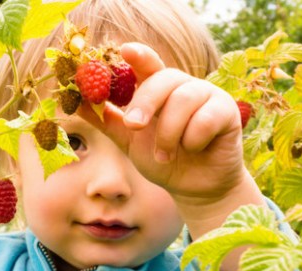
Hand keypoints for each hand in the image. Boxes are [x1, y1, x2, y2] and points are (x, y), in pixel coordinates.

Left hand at [80, 42, 245, 202]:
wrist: (193, 188)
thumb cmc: (163, 160)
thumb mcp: (129, 142)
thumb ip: (107, 122)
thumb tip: (75, 105)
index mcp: (159, 89)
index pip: (147, 63)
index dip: (138, 54)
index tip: (123, 51)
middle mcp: (183, 86)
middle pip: (163, 78)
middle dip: (145, 102)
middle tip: (134, 126)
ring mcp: (207, 96)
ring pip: (183, 100)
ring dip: (169, 133)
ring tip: (165, 155)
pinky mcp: (226, 111)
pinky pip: (205, 119)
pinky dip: (193, 139)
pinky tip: (194, 150)